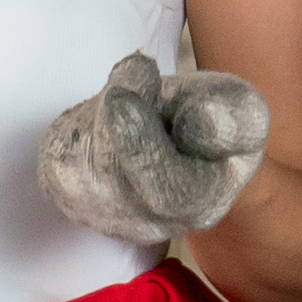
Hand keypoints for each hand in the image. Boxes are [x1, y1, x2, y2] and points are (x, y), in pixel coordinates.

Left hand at [35, 49, 272, 247]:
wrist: (171, 134)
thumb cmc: (209, 118)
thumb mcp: (241, 109)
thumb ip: (234, 118)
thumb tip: (197, 125)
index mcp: (204, 204)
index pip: (169, 191)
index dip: (141, 146)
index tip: (120, 97)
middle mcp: (152, 223)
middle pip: (111, 177)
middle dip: (110, 120)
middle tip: (126, 77)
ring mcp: (105, 217)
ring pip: (80, 162)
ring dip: (97, 112)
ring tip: (130, 97)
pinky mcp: (68, 197)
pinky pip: (59, 155)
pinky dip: (77, 122)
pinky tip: (104, 118)